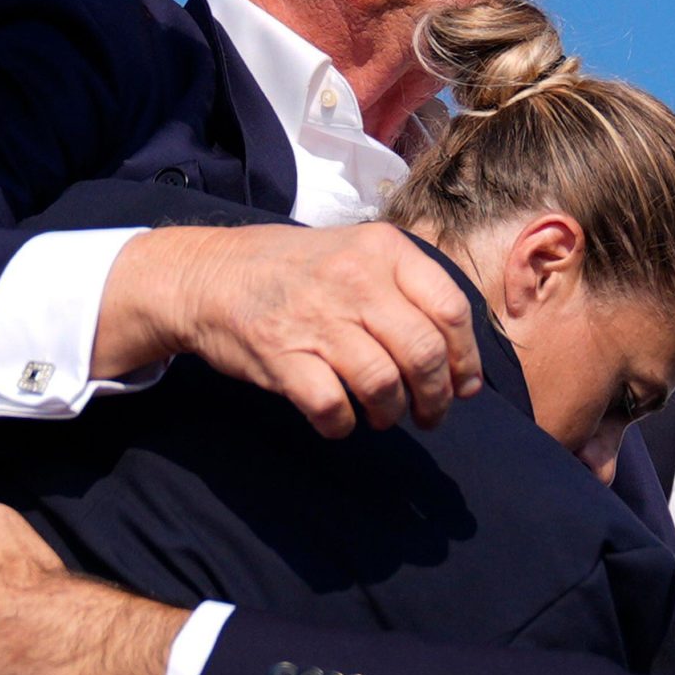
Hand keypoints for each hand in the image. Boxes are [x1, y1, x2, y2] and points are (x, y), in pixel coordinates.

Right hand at [95, 221, 481, 435]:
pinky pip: (333, 407)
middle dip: (435, 397)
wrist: (209, 275)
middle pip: (423, 353)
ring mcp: (317, 318)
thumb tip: (458, 359)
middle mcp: (355, 279)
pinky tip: (340, 419)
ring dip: (390, 414)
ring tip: (382, 417)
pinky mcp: (282, 355)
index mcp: (382, 249)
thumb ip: (405, 290)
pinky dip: (343, 425)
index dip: (464, 358)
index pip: (450, 309)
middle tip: (429, 414)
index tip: (462, 385)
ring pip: (384, 385)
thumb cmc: (293, 271)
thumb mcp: (355, 251)